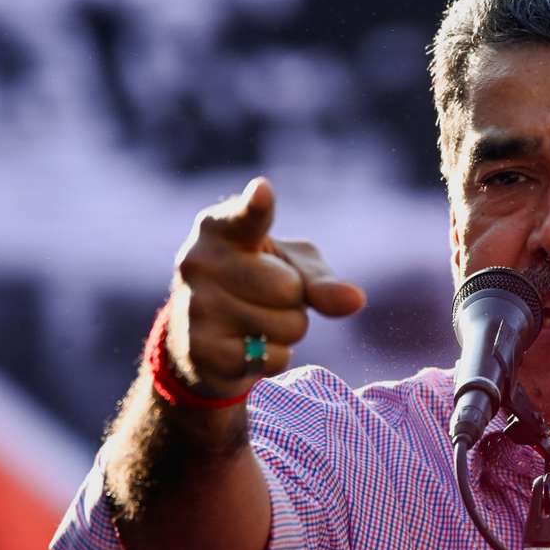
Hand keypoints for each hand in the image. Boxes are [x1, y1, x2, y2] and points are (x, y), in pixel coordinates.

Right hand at [165, 177, 365, 398]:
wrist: (203, 337)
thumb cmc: (257, 283)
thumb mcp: (293, 269)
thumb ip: (322, 281)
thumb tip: (355, 300)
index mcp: (221, 228)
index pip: (246, 216)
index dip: (257, 205)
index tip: (263, 191)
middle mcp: (199, 261)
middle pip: (288, 288)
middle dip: (293, 301)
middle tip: (264, 298)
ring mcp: (194, 306)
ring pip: (286, 327)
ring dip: (285, 332)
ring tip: (254, 322)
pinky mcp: (200, 350)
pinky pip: (273, 358)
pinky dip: (275, 358)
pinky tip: (246, 348)